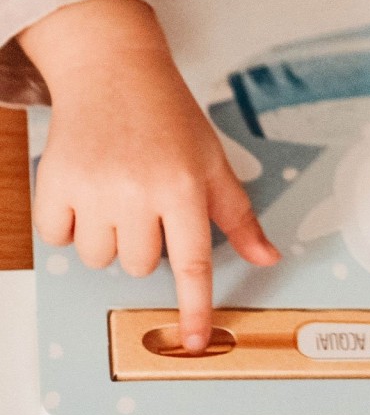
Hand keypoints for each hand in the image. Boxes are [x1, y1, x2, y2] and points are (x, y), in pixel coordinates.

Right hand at [19, 0, 279, 353]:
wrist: (115, 73)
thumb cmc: (170, 119)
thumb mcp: (213, 162)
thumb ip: (238, 216)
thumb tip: (268, 258)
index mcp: (184, 187)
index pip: (193, 264)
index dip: (196, 307)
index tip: (196, 341)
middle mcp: (139, 191)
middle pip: (140, 266)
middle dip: (145, 243)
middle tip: (146, 202)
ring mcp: (93, 189)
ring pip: (100, 259)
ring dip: (109, 237)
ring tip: (116, 192)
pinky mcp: (55, 183)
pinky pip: (59, 238)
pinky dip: (71, 224)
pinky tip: (87, 189)